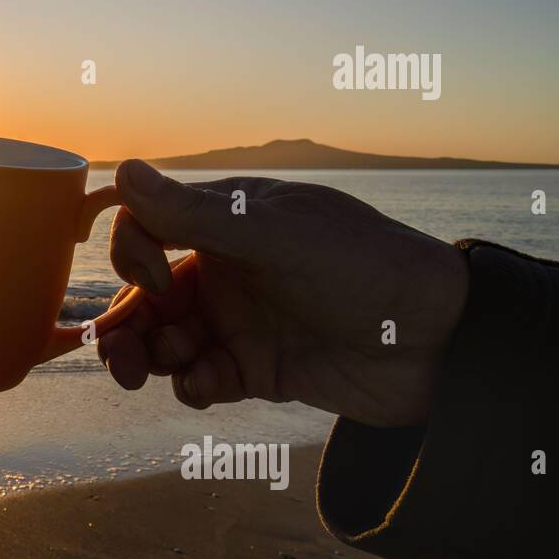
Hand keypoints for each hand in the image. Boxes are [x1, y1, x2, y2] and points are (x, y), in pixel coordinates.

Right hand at [98, 160, 469, 427]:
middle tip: (118, 356)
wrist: (440, 342)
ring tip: (152, 373)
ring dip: (150, 356)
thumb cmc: (365, 267)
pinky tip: (206, 386)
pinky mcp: (259, 368)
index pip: (148, 229)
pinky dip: (192, 384)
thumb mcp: (277, 237)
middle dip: (125, 323)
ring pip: (167, 339)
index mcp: (228, 221)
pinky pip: (202, 378)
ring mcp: (242, 319)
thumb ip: (196, 214)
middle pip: (147, 293)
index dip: (134, 255)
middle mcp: (228, 268)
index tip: (159, 281)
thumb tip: (121, 172)